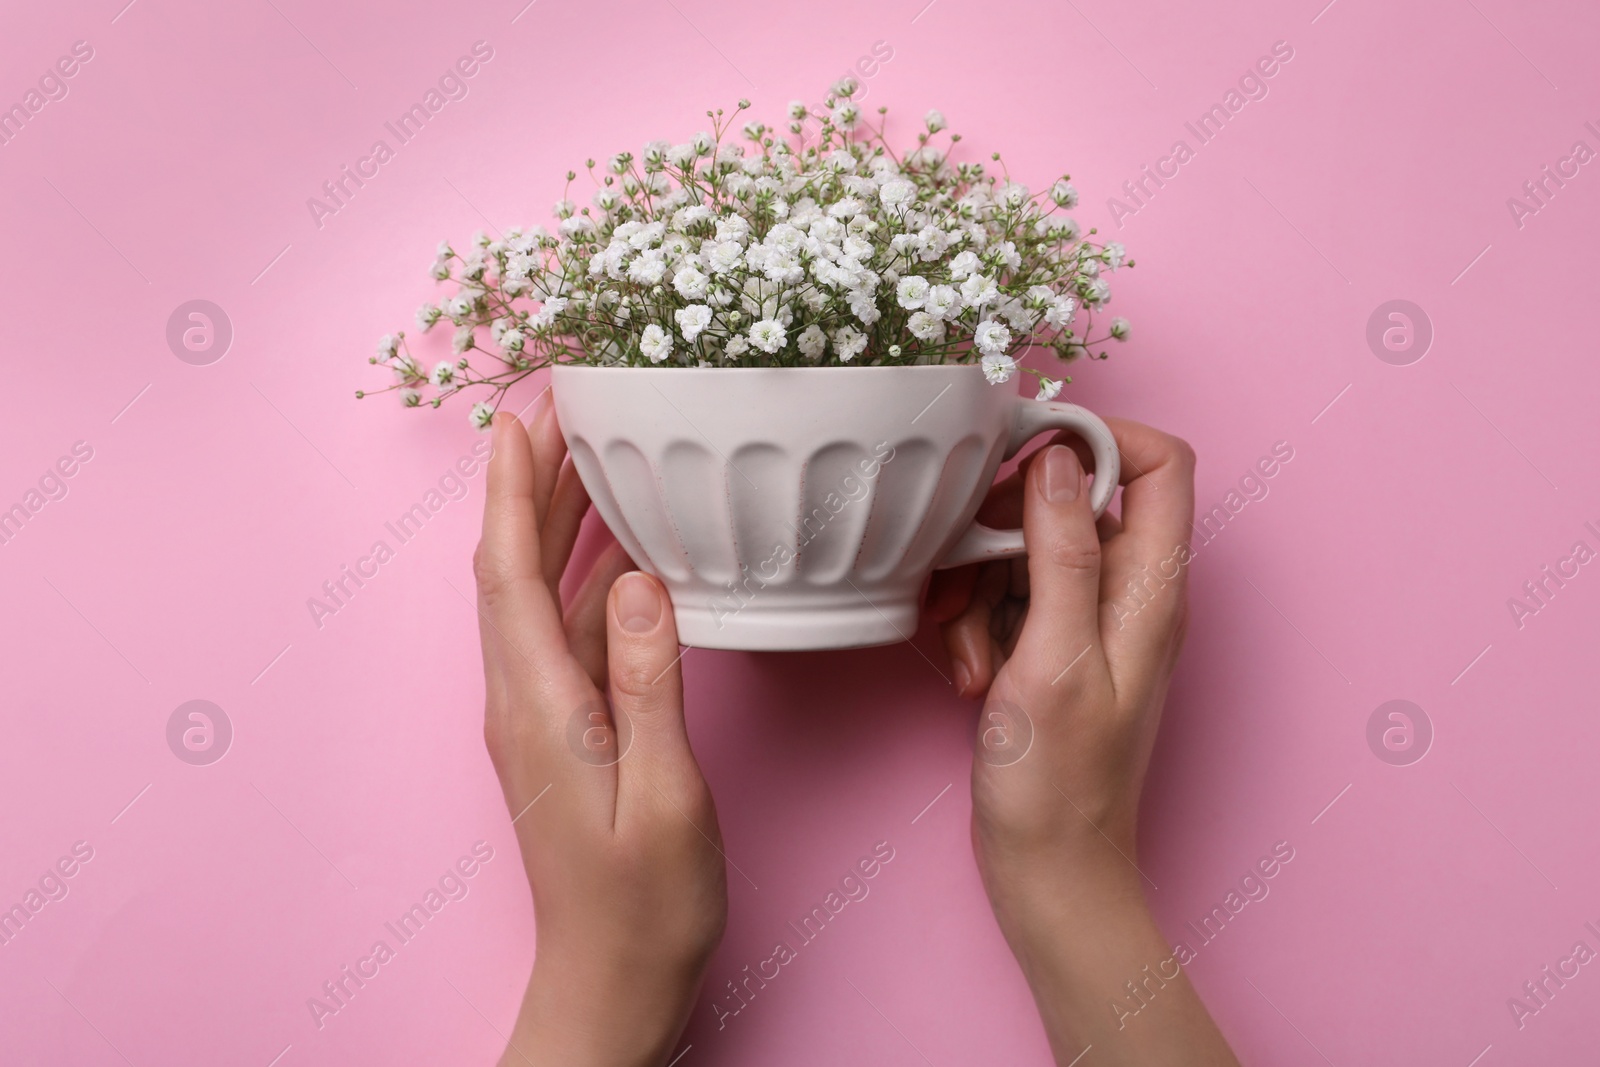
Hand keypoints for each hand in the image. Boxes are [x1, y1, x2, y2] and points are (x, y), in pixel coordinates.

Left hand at [474, 398, 725, 1066]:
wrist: (612, 981)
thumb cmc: (645, 906)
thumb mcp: (665, 798)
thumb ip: (652, 686)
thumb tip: (643, 584)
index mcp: (537, 707)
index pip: (506, 573)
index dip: (510, 490)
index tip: (520, 417)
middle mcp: (522, 700)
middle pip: (513, 568)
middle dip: (530, 484)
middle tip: (564, 409)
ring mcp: (539, 714)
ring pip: (537, 594)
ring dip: (555, 522)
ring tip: (591, 456)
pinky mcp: (563, 729)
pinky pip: (566, 630)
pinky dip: (585, 576)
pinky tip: (621, 553)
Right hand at [927, 419, 1236, 1065]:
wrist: (1049, 870)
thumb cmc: (1059, 784)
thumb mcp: (1053, 657)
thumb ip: (1062, 552)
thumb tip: (1061, 459)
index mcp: (1153, 588)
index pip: (1160, 463)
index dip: (1095, 439)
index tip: (1020, 456)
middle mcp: (1132, 594)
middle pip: (1071, 500)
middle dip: (1004, 531)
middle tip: (965, 577)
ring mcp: (1091, 620)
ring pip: (1027, 549)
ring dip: (978, 587)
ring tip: (967, 652)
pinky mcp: (1052, 646)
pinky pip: (1008, 596)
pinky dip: (977, 622)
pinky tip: (968, 673)